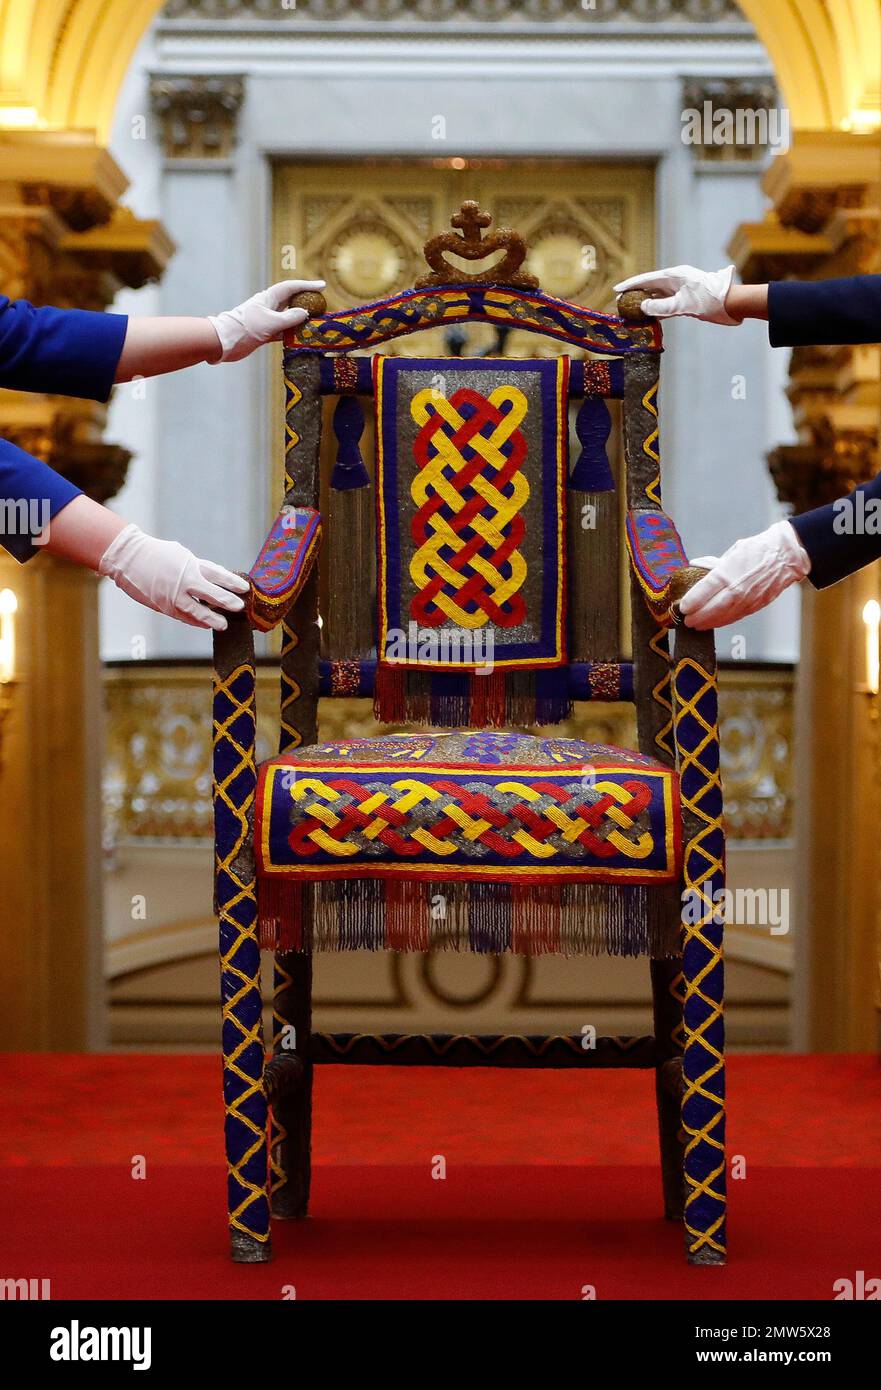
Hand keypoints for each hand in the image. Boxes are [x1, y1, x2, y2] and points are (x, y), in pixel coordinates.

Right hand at [99, 523, 249, 630]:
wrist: (127, 558)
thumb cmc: (155, 554)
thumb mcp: (180, 555)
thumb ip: (196, 567)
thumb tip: (213, 577)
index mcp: (190, 565)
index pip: (217, 574)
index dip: (232, 582)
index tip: (244, 588)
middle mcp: (185, 580)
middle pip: (212, 593)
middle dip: (227, 601)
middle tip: (240, 607)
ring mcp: (174, 595)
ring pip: (198, 611)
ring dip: (212, 619)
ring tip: (223, 625)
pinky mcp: (164, 605)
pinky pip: (183, 617)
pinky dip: (195, 621)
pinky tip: (205, 625)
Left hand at [208, 279, 325, 361]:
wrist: (226, 341)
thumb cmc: (246, 328)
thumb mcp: (271, 322)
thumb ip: (289, 318)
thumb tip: (304, 313)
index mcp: (269, 298)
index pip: (292, 288)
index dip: (307, 285)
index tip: (322, 286)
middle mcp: (269, 306)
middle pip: (291, 300)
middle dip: (306, 301)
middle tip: (322, 304)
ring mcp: (267, 319)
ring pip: (288, 316)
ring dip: (301, 318)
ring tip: (316, 321)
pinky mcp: (265, 332)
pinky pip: (283, 330)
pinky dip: (293, 332)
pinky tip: (302, 336)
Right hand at [613, 264, 738, 324]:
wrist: (730, 303)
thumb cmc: (709, 300)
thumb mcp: (682, 304)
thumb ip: (661, 307)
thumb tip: (643, 307)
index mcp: (674, 275)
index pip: (647, 279)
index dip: (630, 284)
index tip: (616, 289)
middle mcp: (675, 281)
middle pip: (650, 287)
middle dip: (635, 295)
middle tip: (620, 303)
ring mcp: (680, 290)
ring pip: (657, 297)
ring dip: (645, 305)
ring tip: (631, 312)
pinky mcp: (685, 301)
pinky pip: (666, 305)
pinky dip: (656, 312)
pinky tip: (648, 319)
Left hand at [678, 521, 810, 629]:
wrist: (787, 556)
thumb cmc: (758, 550)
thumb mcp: (733, 551)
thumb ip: (713, 563)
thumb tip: (695, 564)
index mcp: (728, 572)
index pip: (705, 590)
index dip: (692, 601)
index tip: (682, 607)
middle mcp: (737, 588)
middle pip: (712, 608)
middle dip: (697, 617)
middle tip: (687, 621)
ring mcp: (748, 599)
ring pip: (724, 616)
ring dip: (709, 622)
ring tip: (697, 625)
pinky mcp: (757, 605)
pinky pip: (736, 616)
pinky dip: (724, 621)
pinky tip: (715, 622)